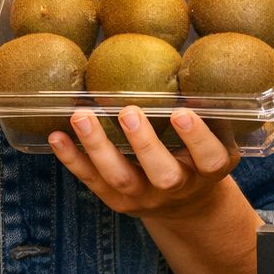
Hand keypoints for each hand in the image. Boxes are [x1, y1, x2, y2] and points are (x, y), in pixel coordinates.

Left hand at [48, 107, 238, 221]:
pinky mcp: (117, 200)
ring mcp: (144, 197)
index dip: (196, 138)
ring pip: (121, 178)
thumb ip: (207, 113)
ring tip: (81, 116)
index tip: (182, 112)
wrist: (186, 206)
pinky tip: (57, 136)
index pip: (209, 158)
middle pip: (163, 175)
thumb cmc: (199, 157)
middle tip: (128, 111)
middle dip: (144, 144)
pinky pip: (92, 181)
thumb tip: (190, 67)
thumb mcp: (216, 139)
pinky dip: (72, 159)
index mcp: (209, 171)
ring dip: (99, 147)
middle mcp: (178, 187)